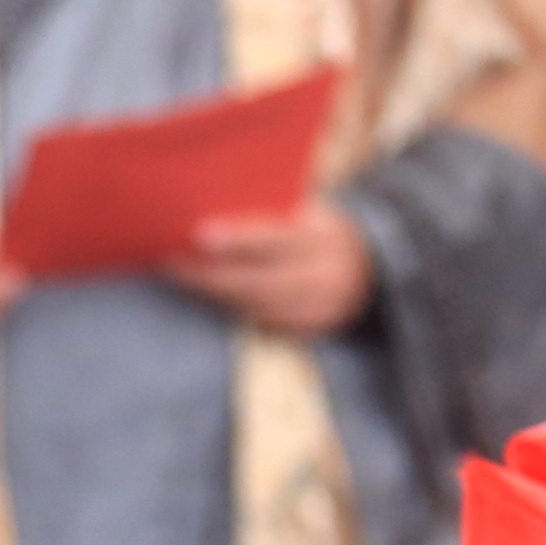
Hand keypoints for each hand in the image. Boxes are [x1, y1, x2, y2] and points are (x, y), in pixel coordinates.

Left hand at [169, 201, 372, 337]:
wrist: (375, 266)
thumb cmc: (321, 232)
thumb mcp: (309, 214)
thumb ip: (270, 221)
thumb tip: (209, 224)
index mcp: (326, 239)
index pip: (274, 239)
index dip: (235, 239)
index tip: (197, 236)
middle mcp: (327, 276)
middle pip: (256, 281)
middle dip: (208, 274)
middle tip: (171, 263)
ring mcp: (323, 309)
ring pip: (255, 305)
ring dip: (214, 293)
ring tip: (182, 277)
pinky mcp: (315, 330)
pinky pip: (264, 322)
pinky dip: (235, 307)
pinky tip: (210, 295)